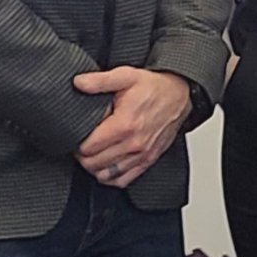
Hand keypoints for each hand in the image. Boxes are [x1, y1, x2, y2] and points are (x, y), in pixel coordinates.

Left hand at [73, 67, 192, 187]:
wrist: (179, 95)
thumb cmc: (154, 87)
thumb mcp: (126, 76)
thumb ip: (100, 81)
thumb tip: (79, 83)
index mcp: (125, 124)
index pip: (88, 148)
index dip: (76, 142)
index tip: (77, 134)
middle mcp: (134, 144)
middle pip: (93, 164)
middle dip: (82, 155)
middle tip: (82, 143)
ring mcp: (141, 155)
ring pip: (105, 175)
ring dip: (94, 167)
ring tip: (93, 153)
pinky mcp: (148, 160)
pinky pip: (122, 180)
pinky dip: (110, 176)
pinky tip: (106, 164)